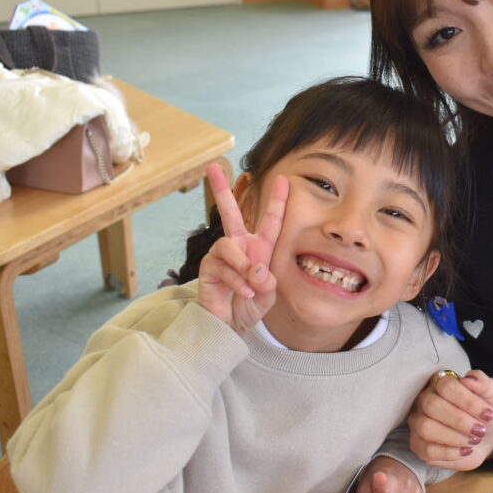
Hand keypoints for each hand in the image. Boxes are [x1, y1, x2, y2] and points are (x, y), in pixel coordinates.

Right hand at [197, 163, 288, 334]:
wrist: (231, 326)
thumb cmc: (251, 304)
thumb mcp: (268, 293)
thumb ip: (267, 281)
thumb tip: (256, 269)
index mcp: (260, 247)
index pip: (271, 220)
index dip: (277, 200)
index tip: (284, 179)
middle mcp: (239, 245)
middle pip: (229, 211)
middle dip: (221, 188)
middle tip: (212, 166)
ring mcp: (222, 255)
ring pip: (228, 245)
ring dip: (242, 266)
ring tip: (251, 285)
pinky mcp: (208, 267)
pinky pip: (223, 266)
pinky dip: (237, 281)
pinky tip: (244, 293)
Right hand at [408, 370, 492, 470]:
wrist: (486, 438)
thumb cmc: (485, 413)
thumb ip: (484, 384)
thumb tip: (469, 379)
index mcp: (441, 382)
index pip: (446, 386)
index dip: (468, 401)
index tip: (488, 413)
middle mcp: (425, 399)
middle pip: (432, 406)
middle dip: (460, 421)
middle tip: (481, 430)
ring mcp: (419, 422)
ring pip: (426, 428)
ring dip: (454, 437)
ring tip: (474, 441)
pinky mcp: (419, 445)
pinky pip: (427, 450)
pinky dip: (450, 453)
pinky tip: (465, 450)